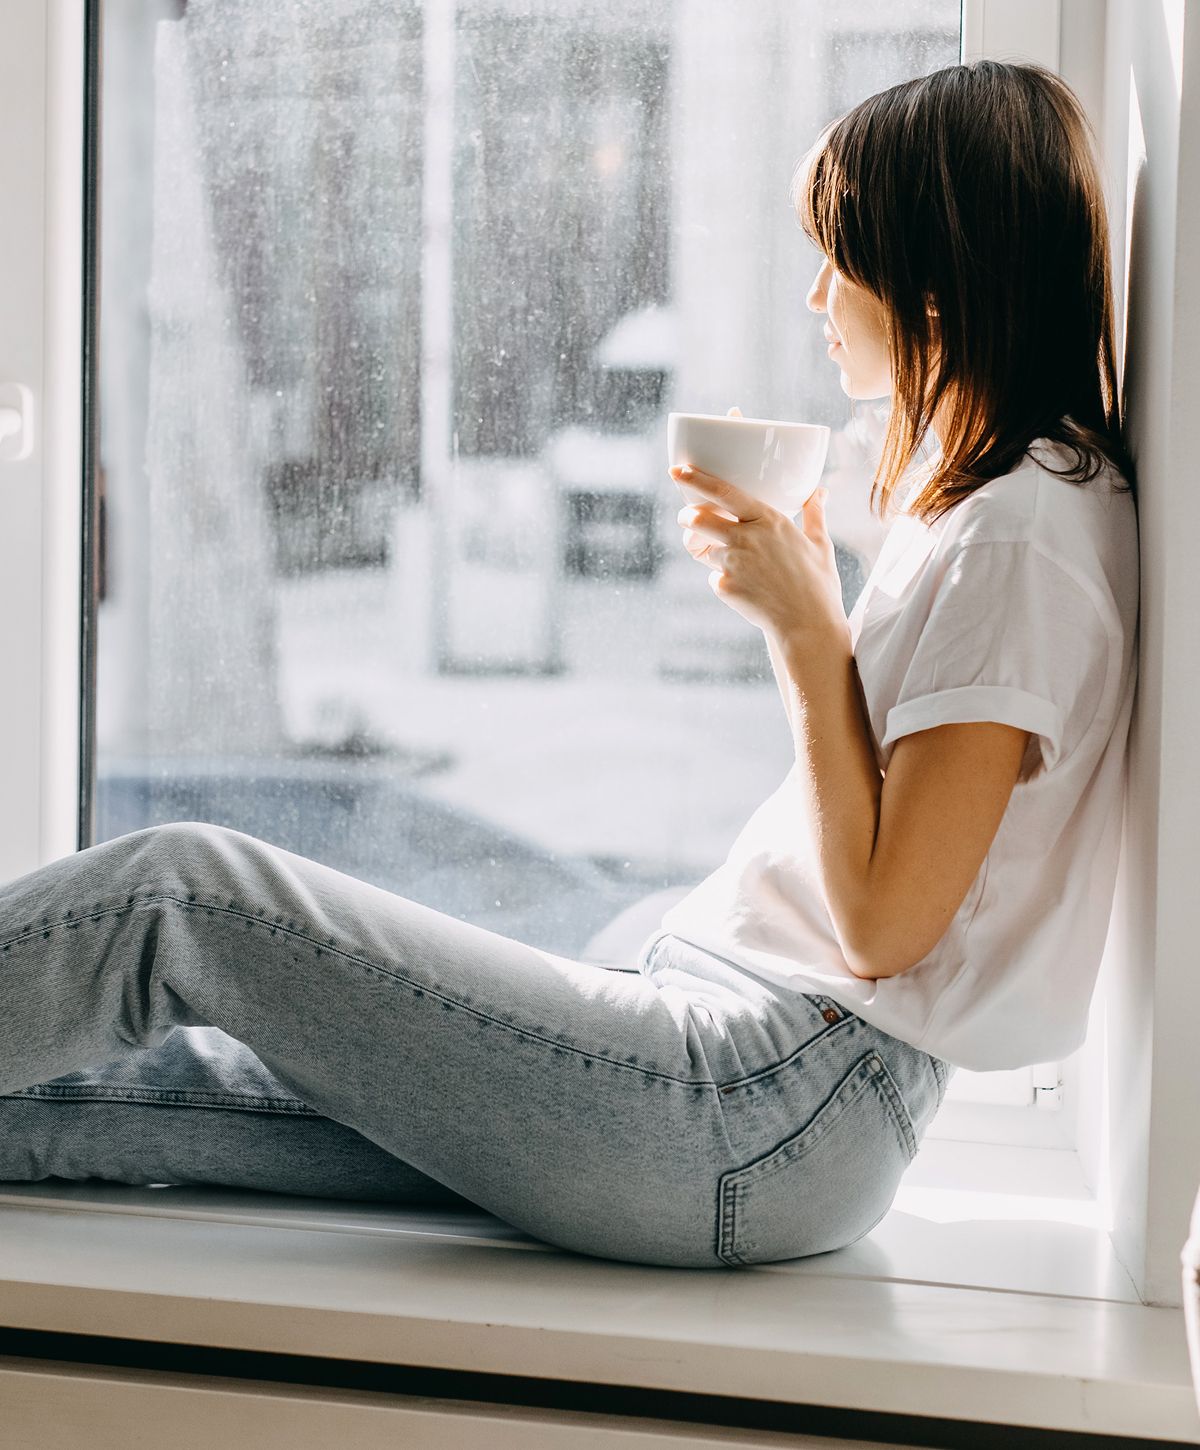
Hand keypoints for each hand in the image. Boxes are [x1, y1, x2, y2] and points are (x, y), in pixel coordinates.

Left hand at [670, 454, 845, 641]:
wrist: (808, 626)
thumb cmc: (818, 584)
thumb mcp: (821, 544)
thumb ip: (815, 514)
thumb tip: (820, 491)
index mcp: (769, 520)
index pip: (724, 492)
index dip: (696, 479)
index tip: (677, 470)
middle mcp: (747, 538)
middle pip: (697, 518)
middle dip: (686, 517)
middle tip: (689, 519)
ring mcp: (733, 563)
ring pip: (704, 550)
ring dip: (709, 553)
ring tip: (736, 564)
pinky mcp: (725, 586)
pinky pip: (714, 578)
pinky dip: (724, 581)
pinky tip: (747, 590)